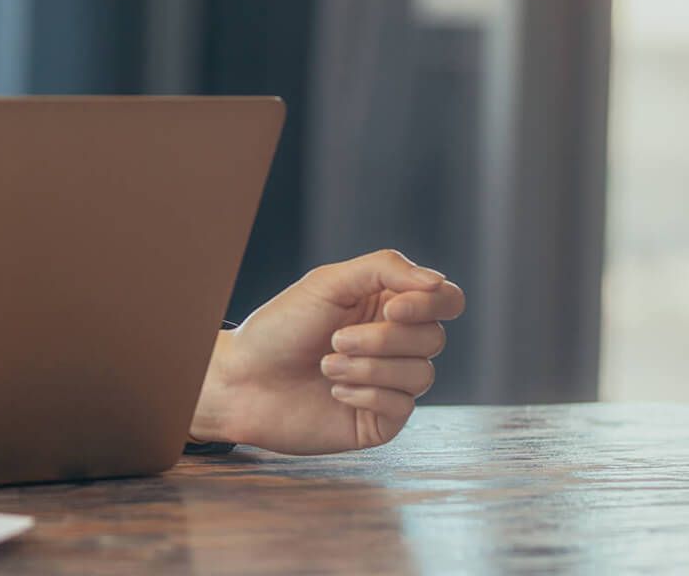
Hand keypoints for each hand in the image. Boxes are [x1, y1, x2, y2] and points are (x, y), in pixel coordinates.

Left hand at [191, 249, 465, 454]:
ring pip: (422, 374)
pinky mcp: (381, 419)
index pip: (446, 300)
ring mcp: (391, 383)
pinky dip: (366, 394)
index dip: (431, 304)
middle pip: (434, 338)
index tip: (392, 309)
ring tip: (326, 365)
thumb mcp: (328, 283)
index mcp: (388, 306)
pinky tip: (334, 391)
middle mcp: (396, 344)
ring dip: (368, 367)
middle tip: (335, 339)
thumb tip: (438, 283)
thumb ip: (385, 269)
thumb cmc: (280, 327)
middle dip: (383, 339)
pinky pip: (403, 406)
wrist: (242, 380)